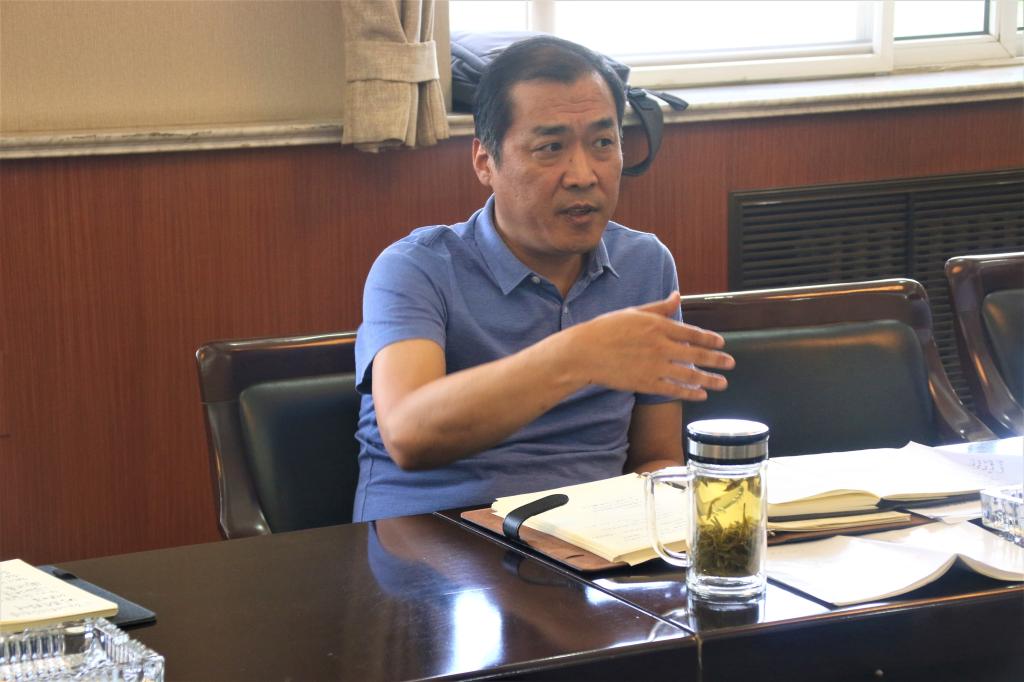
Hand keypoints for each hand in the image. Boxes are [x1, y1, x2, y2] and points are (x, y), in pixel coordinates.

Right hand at [566, 291, 733, 400]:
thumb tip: (677, 295)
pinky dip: (690, 393)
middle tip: (731, 363)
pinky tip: (701, 395)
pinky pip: (674, 389)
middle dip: (717, 360)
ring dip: (709, 379)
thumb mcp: (634, 312)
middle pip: (697, 354)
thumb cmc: (606, 329)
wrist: (585, 352)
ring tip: (722, 383)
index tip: (721, 343)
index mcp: (658, 326)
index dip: (710, 339)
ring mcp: (655, 366)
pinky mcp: (646, 383)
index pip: (692, 332)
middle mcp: (661, 346)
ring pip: (689, 374)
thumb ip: (659, 307)